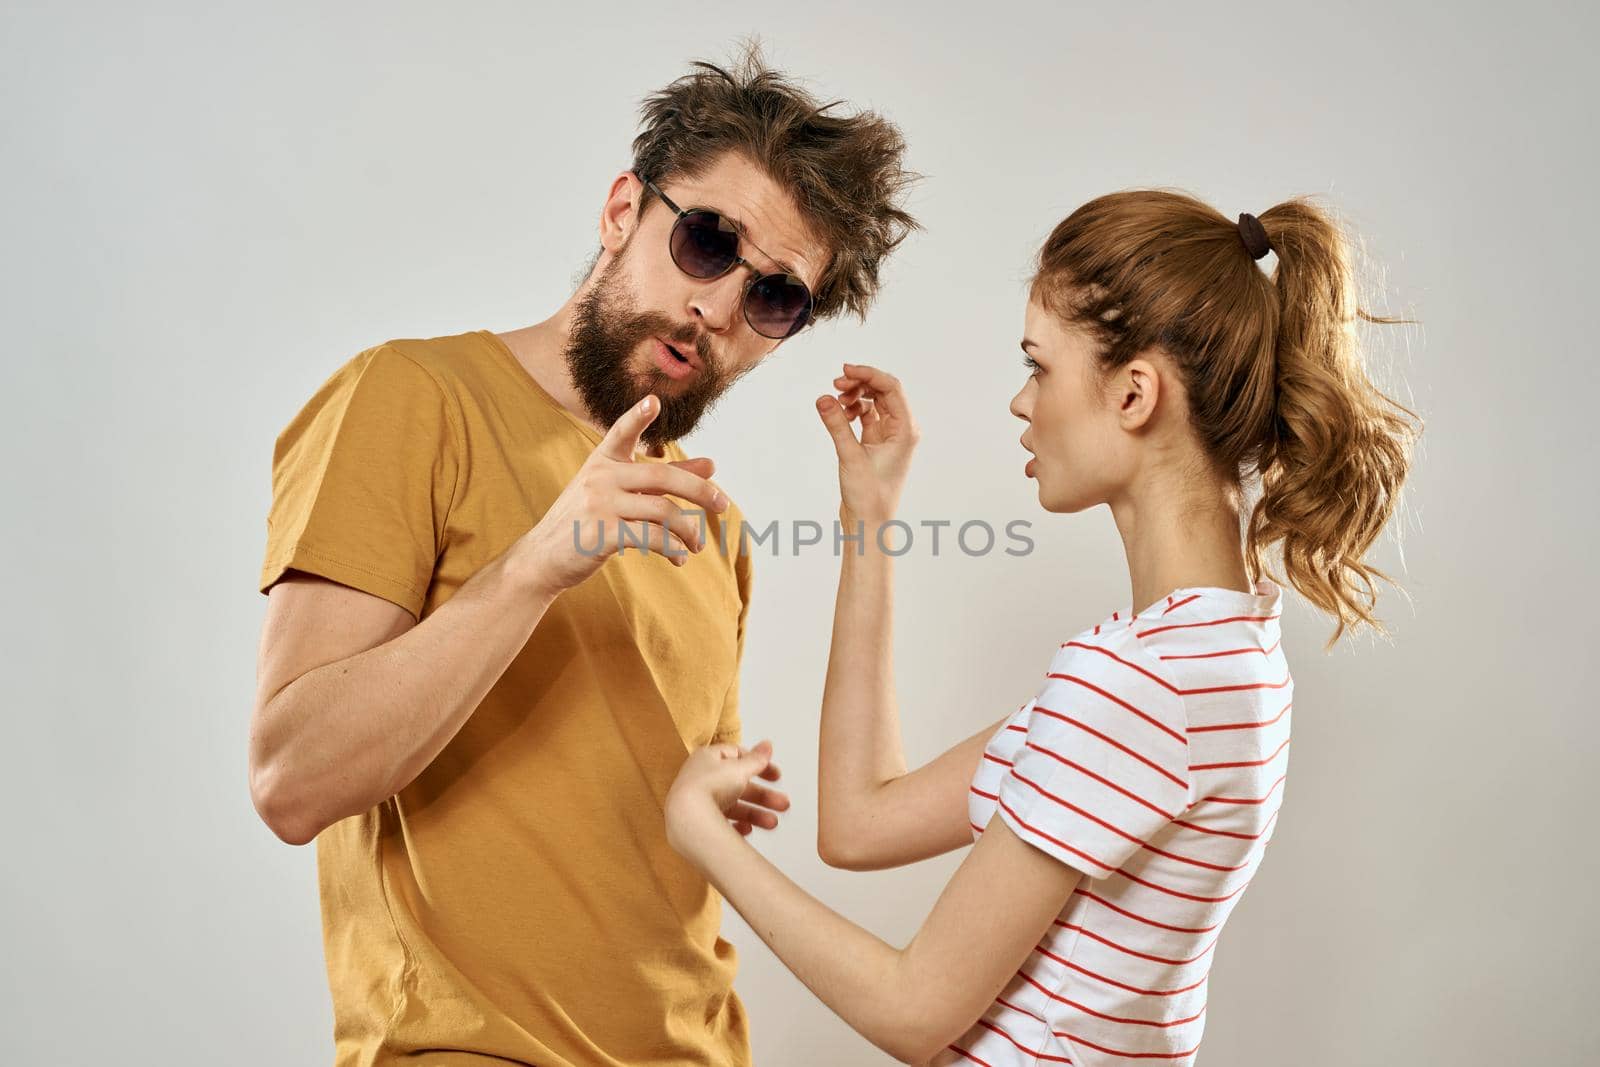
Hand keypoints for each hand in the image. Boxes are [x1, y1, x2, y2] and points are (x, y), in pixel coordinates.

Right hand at [511, 394, 727, 596]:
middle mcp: (600, 477)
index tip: (654, 400)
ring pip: (661, 511)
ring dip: (688, 530)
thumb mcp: (619, 493)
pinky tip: (679, 557)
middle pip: (662, 476)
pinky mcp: (600, 533)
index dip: (637, 416)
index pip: (621, 432)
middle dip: (700, 491)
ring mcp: (599, 504)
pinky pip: (649, 537)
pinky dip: (671, 548)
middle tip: (723, 505)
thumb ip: (664, 479)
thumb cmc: (587, 521)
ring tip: (696, 545)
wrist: (543, 557)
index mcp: (602, 461)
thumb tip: (712, 465)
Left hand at [665, 741, 789, 862]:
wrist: (687, 820)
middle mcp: (701, 779)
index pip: (737, 757)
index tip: (776, 776)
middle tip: (784, 804)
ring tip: (773, 823)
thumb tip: (768, 744)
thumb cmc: (708, 787)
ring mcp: (698, 802)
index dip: (759, 765)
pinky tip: (747, 830)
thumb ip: (756, 759)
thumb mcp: (739, 769)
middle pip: (738, 786)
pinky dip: (736, 827)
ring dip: (755, 814)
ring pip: (733, 807)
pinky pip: (721, 824)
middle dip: (763, 796)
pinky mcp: (697, 822)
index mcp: (707, 759)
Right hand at [815, 363, 918, 524]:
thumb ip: (837, 424)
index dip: (868, 374)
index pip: (891, 388)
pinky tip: (839, 413)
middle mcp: (901, 429)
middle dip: (860, 383)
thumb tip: (823, 398)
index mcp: (905, 429)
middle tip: (836, 383)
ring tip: (836, 400)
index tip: (845, 370)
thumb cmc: (869, 495)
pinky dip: (853, 410)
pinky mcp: (876, 443)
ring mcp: (889, 436)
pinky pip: (866, 415)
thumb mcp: (850, 456)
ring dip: (855, 396)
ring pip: (874, 402)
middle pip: (883, 391)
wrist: (869, 522)